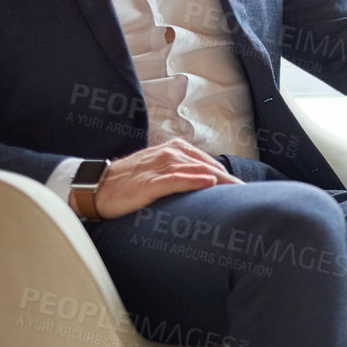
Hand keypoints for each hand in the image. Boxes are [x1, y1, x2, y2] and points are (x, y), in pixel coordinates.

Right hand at [82, 138, 242, 219]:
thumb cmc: (130, 183)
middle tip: (250, 196)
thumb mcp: (159, 173)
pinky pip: (176, 178)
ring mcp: (159, 166)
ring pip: (197, 170)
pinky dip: (194, 179)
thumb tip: (208, 188)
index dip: (229, 179)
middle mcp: (170, 153)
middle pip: (209, 167)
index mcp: (176, 150)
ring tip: (238, 193)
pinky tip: (209, 183)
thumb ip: (183, 175)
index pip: (210, 164)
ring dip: (220, 182)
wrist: (96, 188)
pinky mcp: (149, 181)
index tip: (246, 192)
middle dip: (230, 182)